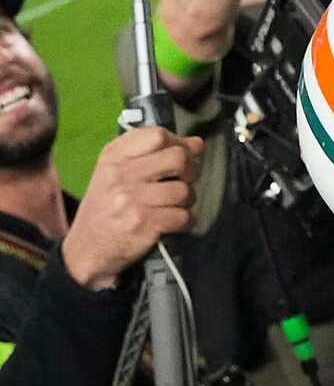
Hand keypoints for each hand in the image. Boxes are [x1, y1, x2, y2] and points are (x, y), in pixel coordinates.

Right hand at [60, 128, 202, 290]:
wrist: (85, 249)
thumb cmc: (106, 208)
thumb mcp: (116, 173)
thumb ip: (153, 154)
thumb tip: (196, 143)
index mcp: (113, 157)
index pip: (158, 135)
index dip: (178, 143)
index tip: (181, 154)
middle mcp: (120, 175)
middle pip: (178, 158)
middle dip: (190, 170)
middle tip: (183, 181)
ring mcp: (130, 200)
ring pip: (184, 190)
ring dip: (187, 200)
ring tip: (174, 205)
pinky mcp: (142, 224)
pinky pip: (184, 216)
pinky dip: (186, 221)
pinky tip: (173, 222)